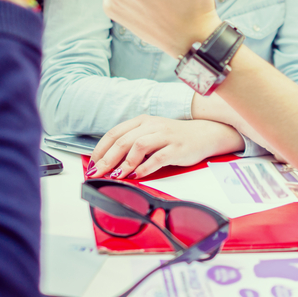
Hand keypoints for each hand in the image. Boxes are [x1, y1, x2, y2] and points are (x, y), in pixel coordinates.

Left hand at [87, 115, 243, 179]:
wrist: (204, 134)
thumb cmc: (174, 137)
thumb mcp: (151, 134)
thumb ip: (133, 144)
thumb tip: (110, 162)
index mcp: (142, 121)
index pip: (115, 133)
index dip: (101, 149)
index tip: (92, 165)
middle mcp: (152, 125)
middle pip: (123, 141)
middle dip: (107, 159)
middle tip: (98, 173)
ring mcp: (165, 136)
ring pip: (138, 146)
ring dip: (124, 163)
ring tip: (116, 176)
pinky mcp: (176, 148)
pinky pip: (157, 158)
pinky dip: (144, 168)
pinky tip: (137, 176)